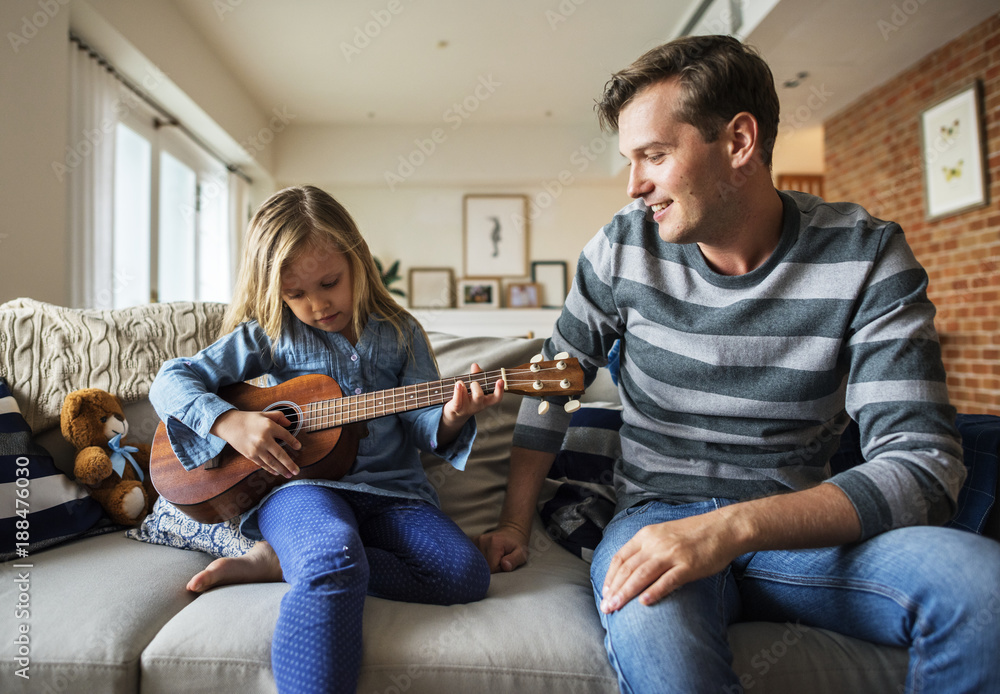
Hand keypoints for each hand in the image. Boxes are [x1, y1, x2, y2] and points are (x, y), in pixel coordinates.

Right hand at [210, 409, 300, 477]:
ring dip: (282, 470)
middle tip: (297, 471)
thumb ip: (279, 416)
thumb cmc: (249, 419)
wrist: (230, 425)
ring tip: (289, 474)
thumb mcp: (265, 414)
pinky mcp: (250, 455)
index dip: (293, 442)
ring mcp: (256, 449)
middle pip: (280, 454)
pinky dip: (270, 469)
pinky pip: (263, 464)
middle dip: (290, 464)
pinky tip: (277, 472)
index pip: (285, 436)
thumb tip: (290, 423)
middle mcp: (264, 439)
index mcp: (269, 426)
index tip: (299, 447)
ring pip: (272, 462)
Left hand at [438, 363, 503, 444]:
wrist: (455, 414)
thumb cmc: (467, 397)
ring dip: (464, 387)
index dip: (500, 390)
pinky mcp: (457, 409)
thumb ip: (476, 376)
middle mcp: (478, 405)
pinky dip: (457, 391)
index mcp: (485, 401)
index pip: (496, 398)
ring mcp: (467, 408)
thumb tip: (475, 365)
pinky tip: (458, 384)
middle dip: (476, 387)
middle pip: (479, 396)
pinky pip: (458, 401)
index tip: (500, 380)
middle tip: (472, 383)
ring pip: (467, 399)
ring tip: (460, 382)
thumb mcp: (473, 388)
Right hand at [474, 523, 529, 572]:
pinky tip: (489, 554)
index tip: (505, 563)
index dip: (499, 569)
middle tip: (501, 559)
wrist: (511, 532)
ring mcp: (475, 541)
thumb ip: (514, 560)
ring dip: (487, 563)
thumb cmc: (517, 544)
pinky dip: (482, 559)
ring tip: (496, 556)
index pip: (492, 568)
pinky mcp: (472, 542)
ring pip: (478, 563)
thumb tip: (505, 566)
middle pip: (483, 565)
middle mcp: (482, 540)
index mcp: (494, 543)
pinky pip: (475, 558)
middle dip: (493, 567)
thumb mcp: (521, 553)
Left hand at [599, 511, 737, 613]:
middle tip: (606, 607)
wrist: (723, 528)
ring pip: (642, 575)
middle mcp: (655, 543)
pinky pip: (667, 580)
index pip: (620, 557)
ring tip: (616, 607)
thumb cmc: (694, 534)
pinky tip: (644, 603)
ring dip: (626, 593)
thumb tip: (631, 570)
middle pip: (628, 568)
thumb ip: (647, 549)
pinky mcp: (688, 565)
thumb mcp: (663, 534)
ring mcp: (672, 554)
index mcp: (647, 535)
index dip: (610, 576)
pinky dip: (654, 591)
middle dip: (614, 590)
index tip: (605, 592)